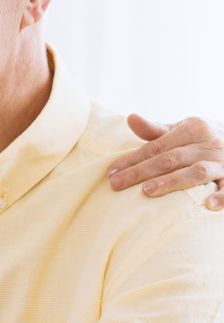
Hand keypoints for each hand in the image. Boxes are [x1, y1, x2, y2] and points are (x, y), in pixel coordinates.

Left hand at [108, 114, 223, 209]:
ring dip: (172, 182)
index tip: (110, 173)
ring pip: (196, 172)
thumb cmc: (203, 139)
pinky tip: (209, 205)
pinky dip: (222, 195)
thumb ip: (156, 130)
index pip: (156, 146)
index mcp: (193, 128)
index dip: (132, 159)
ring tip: (148, 191)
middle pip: (170, 159)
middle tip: (116, 185)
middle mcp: (208, 143)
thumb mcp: (183, 129)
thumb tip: (130, 118)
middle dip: (141, 172)